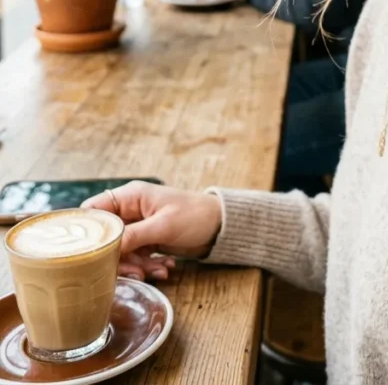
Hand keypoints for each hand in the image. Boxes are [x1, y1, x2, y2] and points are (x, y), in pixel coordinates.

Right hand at [82, 181, 221, 280]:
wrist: (219, 225)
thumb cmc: (193, 215)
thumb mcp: (163, 226)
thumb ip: (133, 236)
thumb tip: (105, 248)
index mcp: (130, 196)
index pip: (94, 210)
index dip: (88, 231)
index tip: (88, 253)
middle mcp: (130, 210)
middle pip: (106, 237)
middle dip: (120, 258)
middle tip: (136, 271)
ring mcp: (138, 227)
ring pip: (121, 252)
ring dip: (137, 266)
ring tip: (157, 271)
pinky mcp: (146, 241)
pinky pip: (136, 257)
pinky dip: (147, 266)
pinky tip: (165, 268)